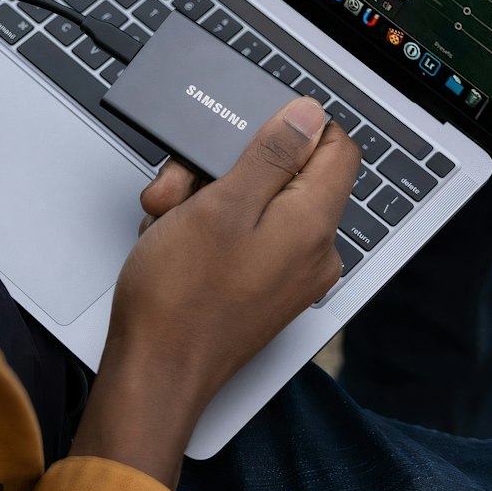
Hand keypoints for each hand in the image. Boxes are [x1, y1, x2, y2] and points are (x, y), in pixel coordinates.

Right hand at [70, 97, 359, 486]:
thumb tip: (310, 115)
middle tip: (183, 182)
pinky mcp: (263, 289)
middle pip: (287, 175)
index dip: (293, 127)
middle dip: (227, 167)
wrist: (155, 374)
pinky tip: (172, 238)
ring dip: (207, 198)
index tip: (246, 131)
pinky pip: (245, 237)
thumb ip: (272, 154)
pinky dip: (208, 228)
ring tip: (168, 216)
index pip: (336, 148)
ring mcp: (289, 274)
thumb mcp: (222, 205)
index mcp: (313, 223)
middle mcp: (313, 251)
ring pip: (257, 205)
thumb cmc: (180, 299)